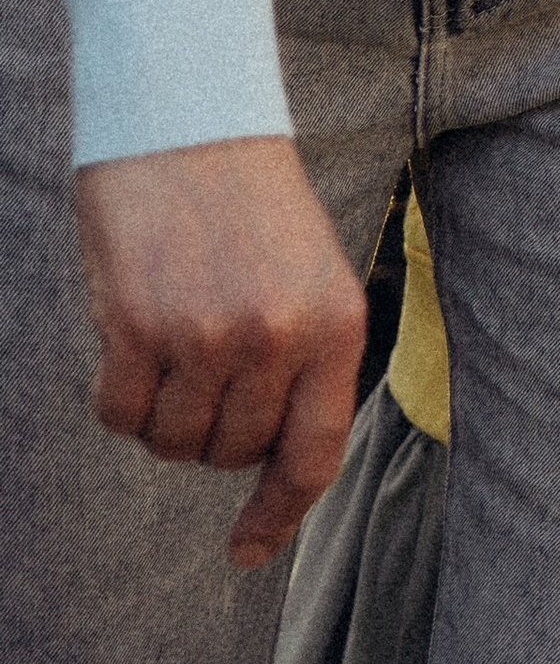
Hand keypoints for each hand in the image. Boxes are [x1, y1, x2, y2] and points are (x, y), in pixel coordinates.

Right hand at [75, 136, 369, 566]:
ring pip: (173, 441)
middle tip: (202, 359)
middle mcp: (278, 336)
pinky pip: (119, 415)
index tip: (247, 549)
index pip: (313, 454)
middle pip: (231, 453)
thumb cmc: (249, 196)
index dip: (279, 513)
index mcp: (336, 323)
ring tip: (170, 333)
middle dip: (212, 428)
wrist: (189, 113)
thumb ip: (303, 358)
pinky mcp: (138, 325)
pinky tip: (129, 334)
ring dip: (163, 408)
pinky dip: (118, 394)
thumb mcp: (310, 270)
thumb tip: (273, 458)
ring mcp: (208, 334)